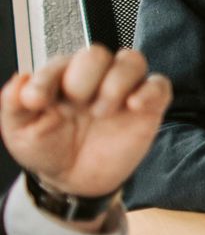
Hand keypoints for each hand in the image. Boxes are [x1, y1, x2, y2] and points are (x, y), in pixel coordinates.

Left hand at [0, 48, 171, 198]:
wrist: (75, 181)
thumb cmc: (49, 150)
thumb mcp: (20, 131)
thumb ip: (12, 105)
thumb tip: (20, 80)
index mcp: (62, 79)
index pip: (60, 62)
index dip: (47, 79)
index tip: (36, 102)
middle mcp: (94, 79)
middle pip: (97, 54)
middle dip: (84, 78)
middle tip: (77, 104)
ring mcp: (123, 91)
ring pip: (131, 60)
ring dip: (116, 83)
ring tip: (102, 111)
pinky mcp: (147, 106)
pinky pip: (159, 85)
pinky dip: (150, 91)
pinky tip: (133, 106)